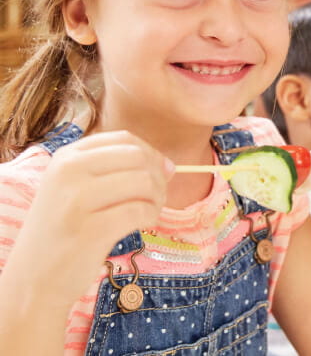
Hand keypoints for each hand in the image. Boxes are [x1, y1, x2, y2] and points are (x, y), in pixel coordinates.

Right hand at [11, 130, 173, 308]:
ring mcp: (76, 200)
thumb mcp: (78, 188)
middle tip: (157, 198)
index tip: (160, 173)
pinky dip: (151, 217)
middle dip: (158, 177)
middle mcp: (68, 171)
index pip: (125, 139)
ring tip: (150, 212)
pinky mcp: (90, 230)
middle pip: (138, 157)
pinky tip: (144, 225)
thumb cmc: (65, 230)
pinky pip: (140, 211)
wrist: (32, 280)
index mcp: (67, 156)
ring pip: (143, 182)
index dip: (151, 154)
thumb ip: (119, 171)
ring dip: (157, 198)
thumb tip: (169, 166)